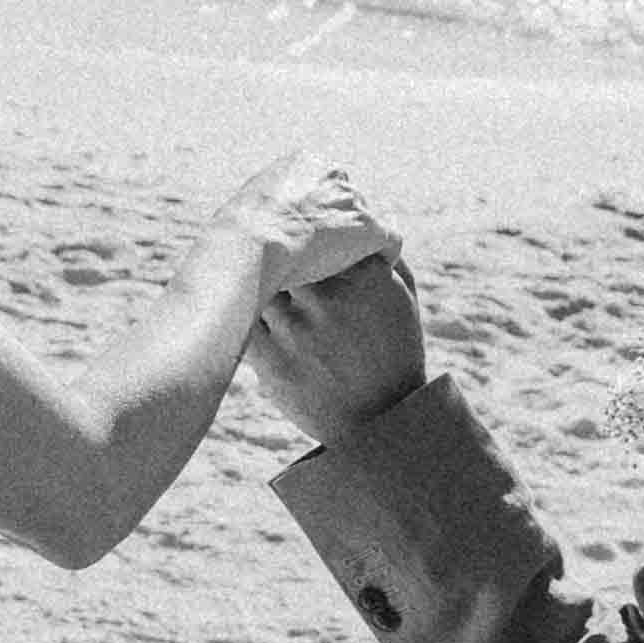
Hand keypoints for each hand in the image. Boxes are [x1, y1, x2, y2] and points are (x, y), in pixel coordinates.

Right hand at [239, 152, 401, 300]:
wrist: (250, 244)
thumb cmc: (237, 234)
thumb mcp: (246, 208)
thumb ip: (265, 209)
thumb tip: (254, 225)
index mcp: (303, 162)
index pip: (324, 185)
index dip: (320, 213)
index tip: (311, 236)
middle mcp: (332, 173)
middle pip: (349, 200)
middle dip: (341, 226)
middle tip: (331, 256)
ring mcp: (352, 199)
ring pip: (367, 221)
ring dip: (359, 243)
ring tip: (353, 271)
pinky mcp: (368, 227)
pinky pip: (390, 241)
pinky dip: (385, 256)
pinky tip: (376, 274)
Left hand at [247, 239, 429, 446]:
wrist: (381, 421)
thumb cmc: (394, 352)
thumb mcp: (402, 300)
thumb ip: (382, 258)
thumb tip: (361, 221)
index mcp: (366, 278)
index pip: (320, 235)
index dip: (301, 230)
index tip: (292, 228)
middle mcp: (331, 300)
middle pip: (284, 253)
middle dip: (275, 250)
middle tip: (261, 240)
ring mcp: (300, 332)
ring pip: (259, 284)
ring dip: (254, 280)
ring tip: (247, 273)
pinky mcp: (274, 361)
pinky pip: (244, 322)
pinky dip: (242, 313)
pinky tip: (244, 309)